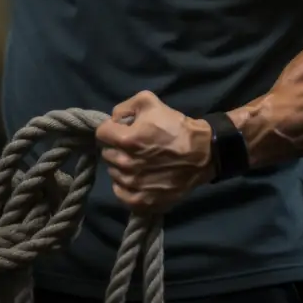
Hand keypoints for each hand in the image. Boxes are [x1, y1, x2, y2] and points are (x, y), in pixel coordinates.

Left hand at [96, 90, 213, 212]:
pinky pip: (121, 193)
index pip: (101, 133)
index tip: (122, 130)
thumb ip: (124, 107)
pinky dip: (125, 186)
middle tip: (132, 145)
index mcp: (127, 140)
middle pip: (106, 154)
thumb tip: (113, 120)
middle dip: (116, 147)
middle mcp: (127, 164)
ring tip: (138, 161)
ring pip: (113, 173)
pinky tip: (137, 178)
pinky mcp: (143, 201)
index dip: (111, 129)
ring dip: (121, 166)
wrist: (201, 153)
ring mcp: (134, 185)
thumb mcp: (149, 101)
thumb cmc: (175, 125)